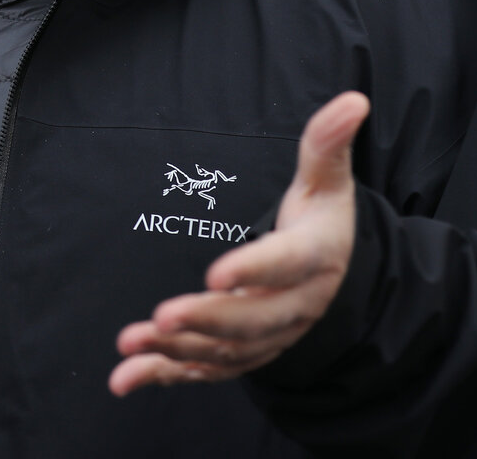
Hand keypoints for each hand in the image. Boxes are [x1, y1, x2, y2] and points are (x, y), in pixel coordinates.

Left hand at [110, 91, 369, 394]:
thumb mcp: (328, 182)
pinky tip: (124, 377)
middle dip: (206, 320)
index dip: (253, 269)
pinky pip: (203, 372)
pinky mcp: (241, 356)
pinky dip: (163, 376)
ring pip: (224, 353)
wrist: (337, 279)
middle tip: (163, 317)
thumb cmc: (322, 221)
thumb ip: (327, 143)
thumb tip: (353, 99)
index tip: (217, 272)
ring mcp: (267, 338)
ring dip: (177, 351)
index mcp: (313, 258)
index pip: (285, 265)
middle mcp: (293, 307)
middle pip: (252, 320)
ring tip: (133, 341)